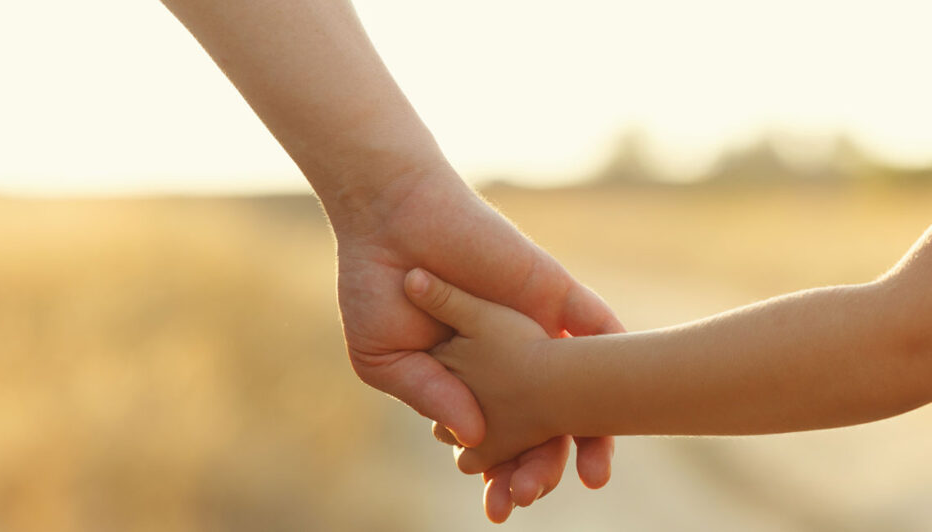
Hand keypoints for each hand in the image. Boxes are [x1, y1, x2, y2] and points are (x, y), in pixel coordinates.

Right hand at [332, 167, 623, 521]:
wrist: (389, 218)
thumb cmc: (376, 286)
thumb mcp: (387, 359)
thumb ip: (432, 397)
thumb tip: (475, 439)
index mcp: (468, 379)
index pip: (497, 439)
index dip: (501, 475)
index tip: (500, 506)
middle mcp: (509, 359)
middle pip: (544, 425)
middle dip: (542, 466)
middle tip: (534, 496)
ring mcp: (535, 327)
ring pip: (581, 389)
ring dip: (590, 434)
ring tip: (592, 475)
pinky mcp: (554, 294)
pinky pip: (600, 329)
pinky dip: (616, 369)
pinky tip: (621, 412)